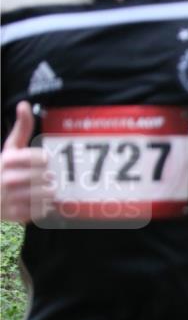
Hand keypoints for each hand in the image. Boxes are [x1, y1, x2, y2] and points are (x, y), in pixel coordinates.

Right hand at [1, 101, 53, 221]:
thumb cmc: (3, 169)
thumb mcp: (9, 148)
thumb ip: (21, 128)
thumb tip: (24, 104)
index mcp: (7, 160)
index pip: (42, 159)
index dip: (47, 161)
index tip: (44, 163)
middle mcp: (7, 179)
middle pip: (47, 177)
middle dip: (50, 178)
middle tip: (46, 178)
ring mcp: (10, 199)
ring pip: (47, 194)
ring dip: (50, 193)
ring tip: (43, 189)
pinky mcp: (14, 215)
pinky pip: (42, 210)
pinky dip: (44, 207)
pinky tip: (38, 202)